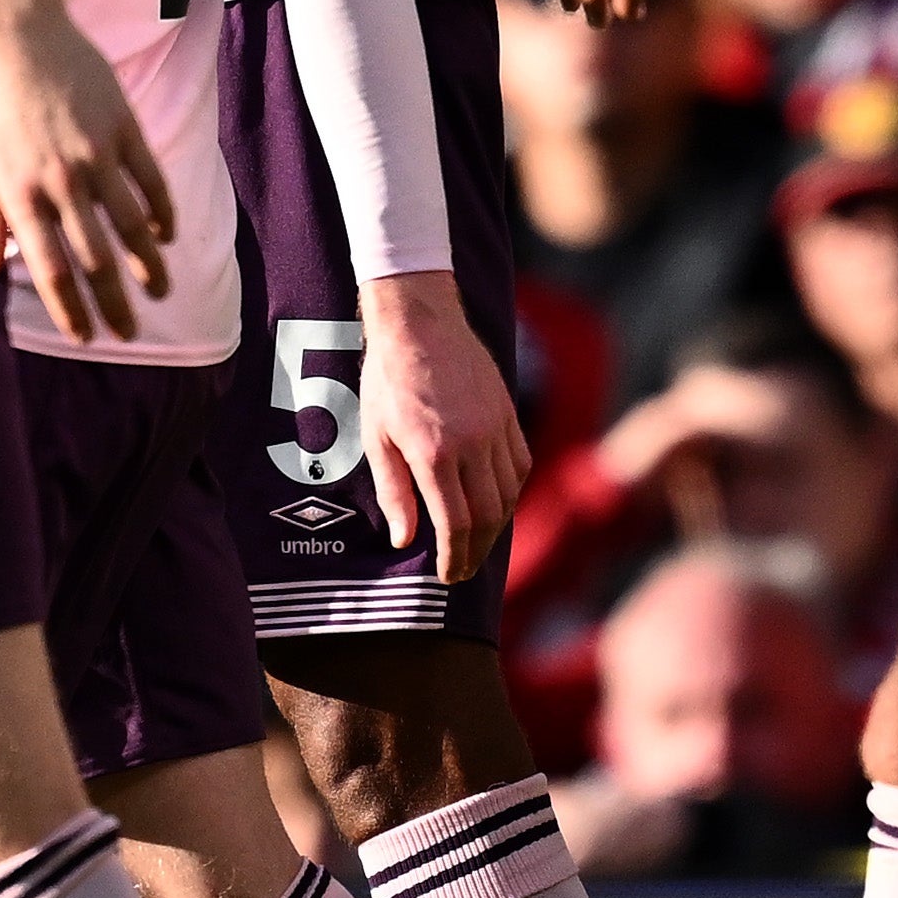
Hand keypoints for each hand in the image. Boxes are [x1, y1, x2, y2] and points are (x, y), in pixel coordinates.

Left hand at [0, 0, 178, 341]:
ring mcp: (96, 155)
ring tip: (160, 290)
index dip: (72, 311)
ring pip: (132, 226)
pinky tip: (166, 235)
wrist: (16, 35)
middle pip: (96, 260)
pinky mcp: (122, 127)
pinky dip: (162, 212)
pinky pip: (151, 180)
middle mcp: (61, 183)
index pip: (53, 271)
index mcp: (20, 196)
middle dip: (116, 304)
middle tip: (129, 332)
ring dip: (148, 266)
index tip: (88, 337)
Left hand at [360, 269, 530, 564]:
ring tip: (476, 543)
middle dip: (476, 552)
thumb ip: (394, 492)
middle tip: (461, 570)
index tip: (447, 576)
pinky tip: (494, 502)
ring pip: (510, 494)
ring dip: (496, 527)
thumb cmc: (388, 380)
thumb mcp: (376, 438)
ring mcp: (496, 428)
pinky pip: (520, 465)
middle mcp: (473, 444)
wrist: (420, 322)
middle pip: (489, 517)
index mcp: (435, 454)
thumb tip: (405, 540)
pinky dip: (511, 492)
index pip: (456, 524)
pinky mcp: (509, 414)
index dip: (454, 557)